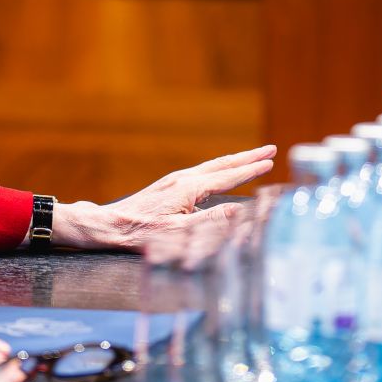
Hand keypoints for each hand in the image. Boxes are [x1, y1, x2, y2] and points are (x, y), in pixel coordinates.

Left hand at [51, 145, 276, 251]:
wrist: (110, 225)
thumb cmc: (142, 233)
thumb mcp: (178, 233)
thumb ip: (209, 222)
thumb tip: (239, 211)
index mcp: (189, 188)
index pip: (227, 177)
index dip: (250, 170)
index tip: (270, 161)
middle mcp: (183, 179)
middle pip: (222, 164)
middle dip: (247, 157)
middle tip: (270, 149)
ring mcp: (175, 180)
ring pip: (212, 166)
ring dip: (235, 161)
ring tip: (252, 157)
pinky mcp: (169, 185)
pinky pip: (202, 171)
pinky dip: (219, 168)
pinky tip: (220, 172)